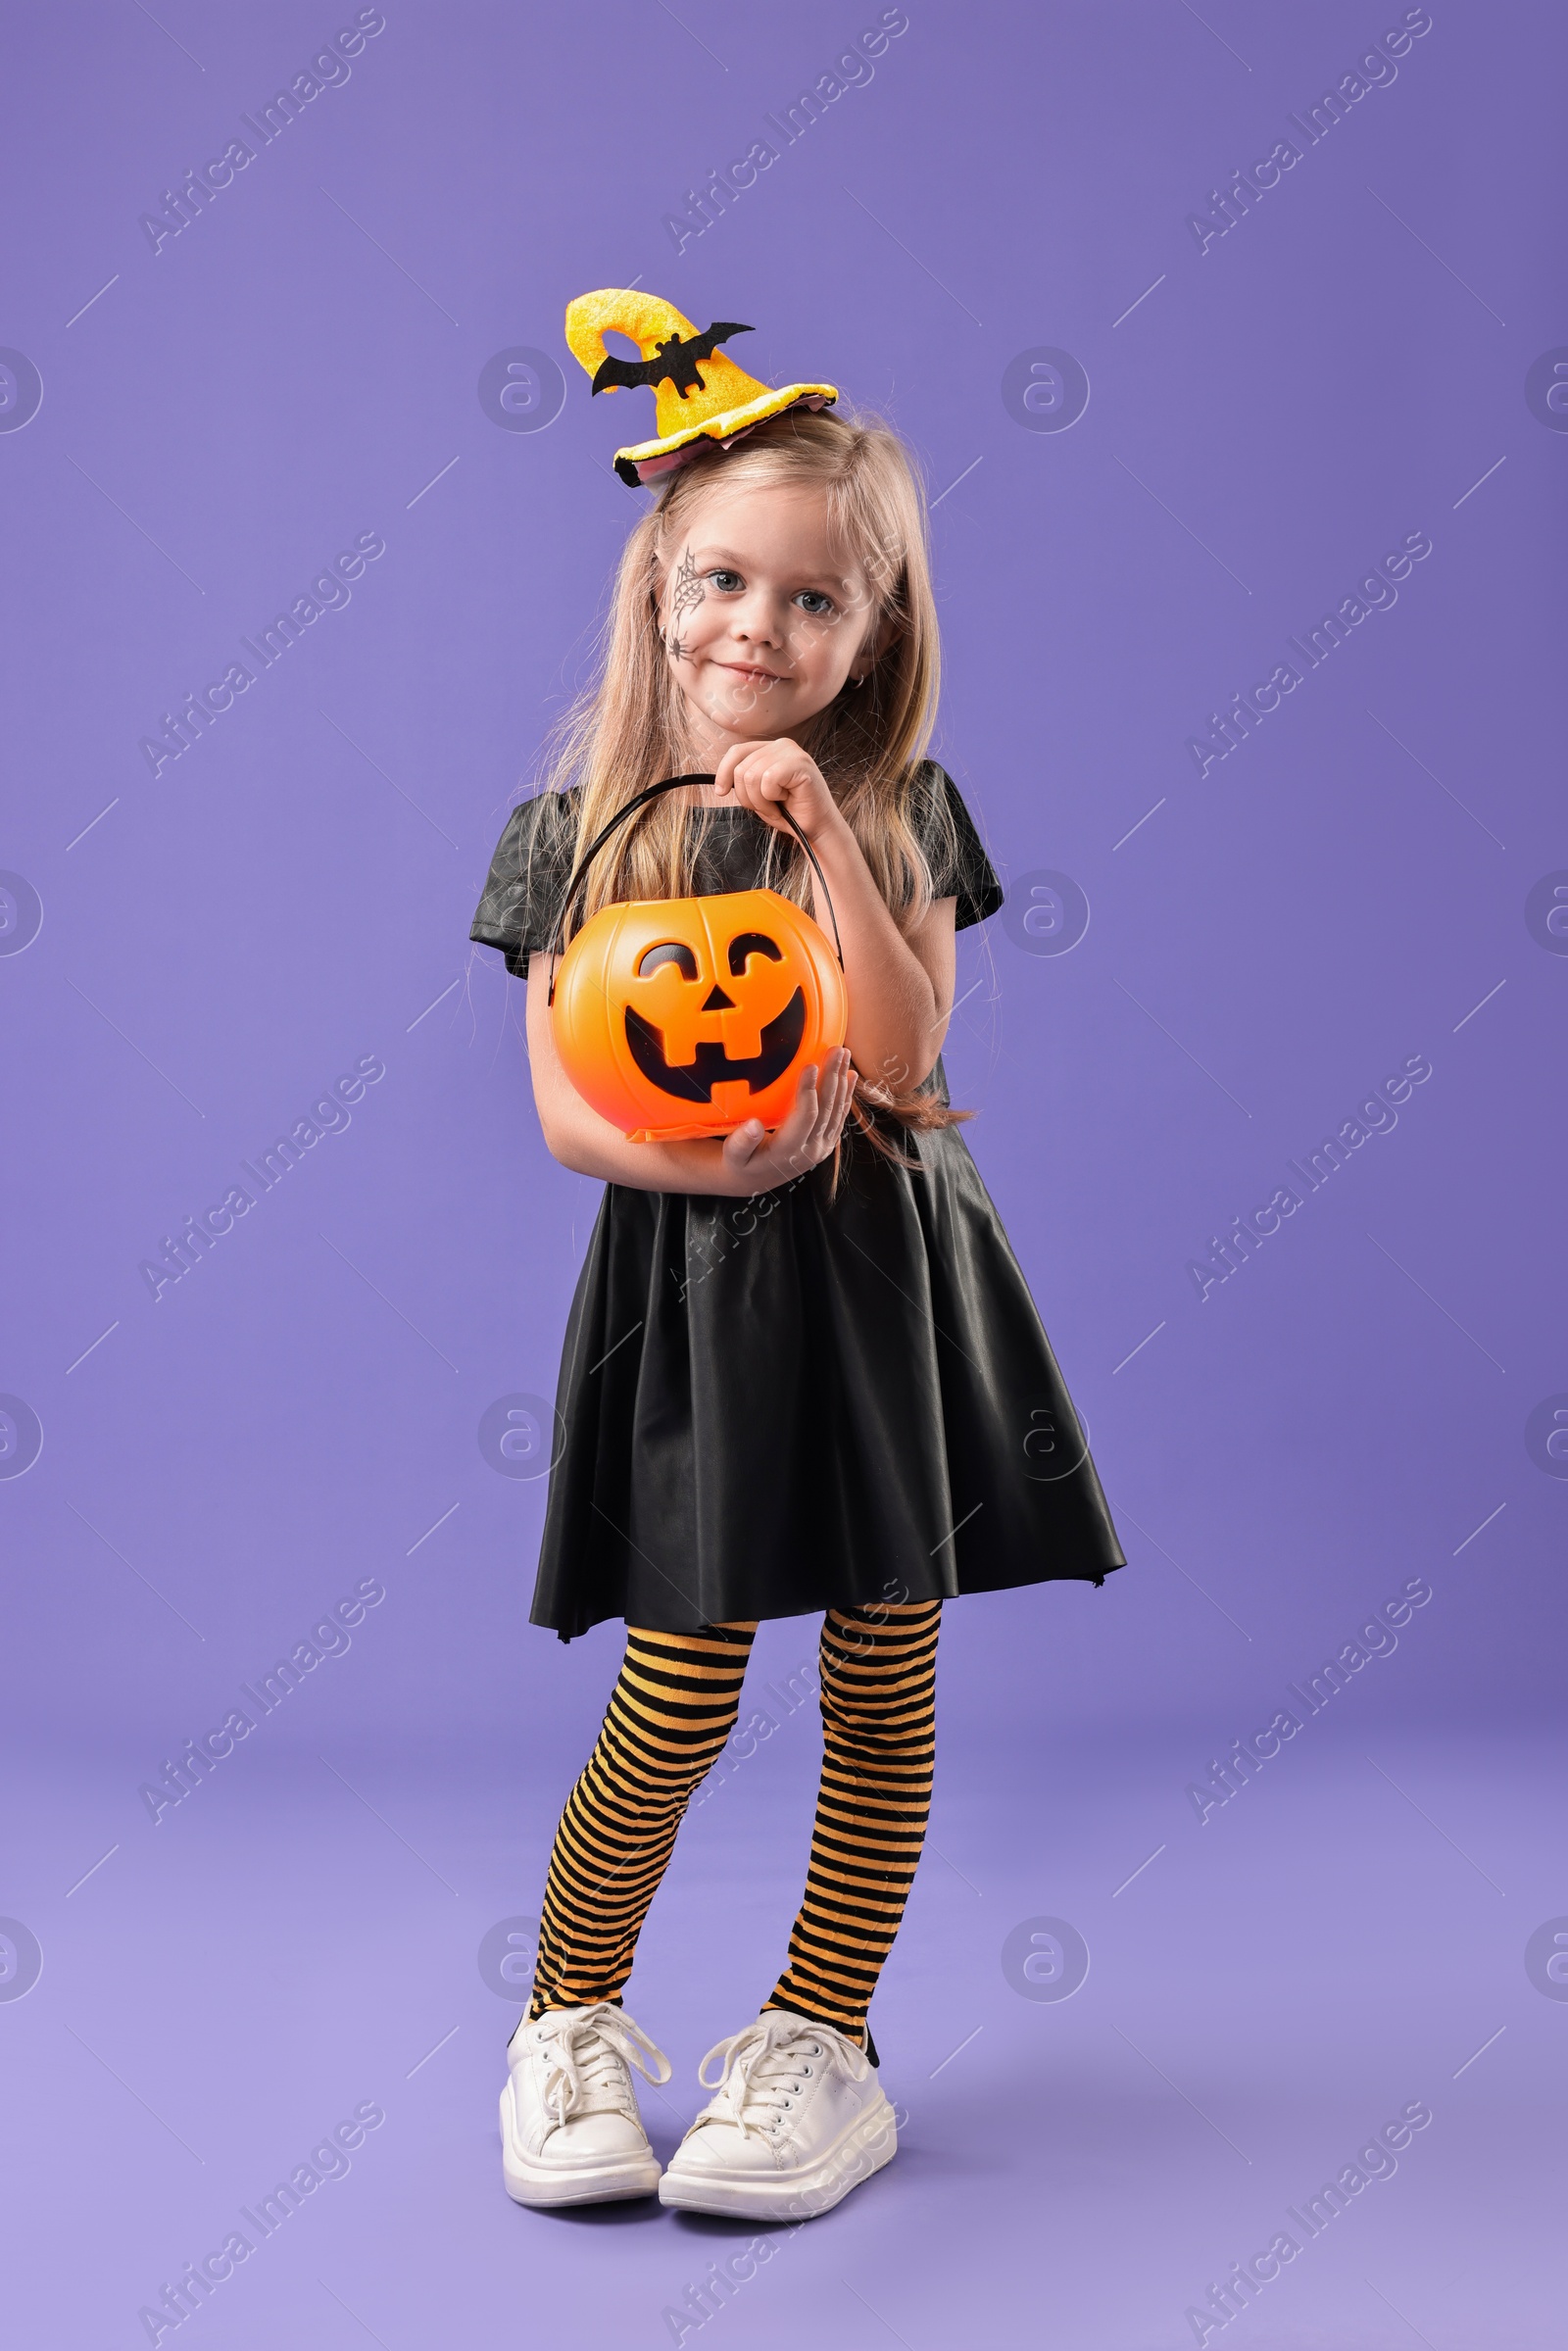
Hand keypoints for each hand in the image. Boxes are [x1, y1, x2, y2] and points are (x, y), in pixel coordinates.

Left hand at [710, 738, 844, 846]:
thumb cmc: (789, 813)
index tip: (720, 791)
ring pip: (751, 775)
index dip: (724, 772)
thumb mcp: (758, 794)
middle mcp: (782, 745)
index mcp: (771, 749)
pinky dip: (771, 798)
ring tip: (776, 805)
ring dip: (760, 800)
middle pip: (741, 767)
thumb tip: (721, 781)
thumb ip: (744, 780)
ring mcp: (792, 752)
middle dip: (747, 796)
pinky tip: (785, 801)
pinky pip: (767, 779)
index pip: (737, 751)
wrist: (816, 829)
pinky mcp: (800, 764)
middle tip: (766, 806)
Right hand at [718, 1050, 856, 1192]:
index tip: (810, 1065)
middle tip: (836, 1050)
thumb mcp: (733, 1157)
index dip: (809, 1090)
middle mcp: (811, 1150)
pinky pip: (840, 1116)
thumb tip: (753, 1125)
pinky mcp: (827, 1142)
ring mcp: (822, 1147)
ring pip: (837, 1111)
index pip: (805, 1116)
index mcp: (788, 1151)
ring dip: (842, 1081)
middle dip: (832, 1077)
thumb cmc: (742, 1162)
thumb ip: (741, 1143)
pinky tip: (851, 1075)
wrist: (757, 1180)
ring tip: (844, 1054)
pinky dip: (847, 1094)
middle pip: (827, 1109)